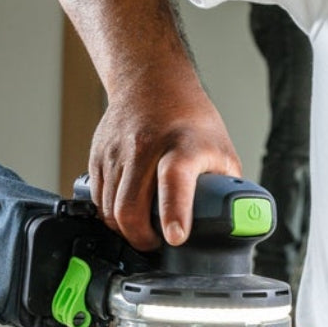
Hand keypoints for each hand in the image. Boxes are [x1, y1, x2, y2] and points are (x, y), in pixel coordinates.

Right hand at [88, 80, 241, 249]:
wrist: (152, 82)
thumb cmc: (191, 118)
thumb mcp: (221, 149)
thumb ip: (224, 185)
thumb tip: (231, 221)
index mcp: (183, 145)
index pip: (174, 179)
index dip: (174, 212)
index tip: (176, 237)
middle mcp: (145, 147)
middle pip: (130, 206)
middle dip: (141, 239)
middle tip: (156, 244)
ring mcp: (117, 151)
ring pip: (109, 209)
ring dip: (124, 229)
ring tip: (143, 229)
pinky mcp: (97, 156)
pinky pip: (96, 199)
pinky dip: (110, 214)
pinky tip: (127, 210)